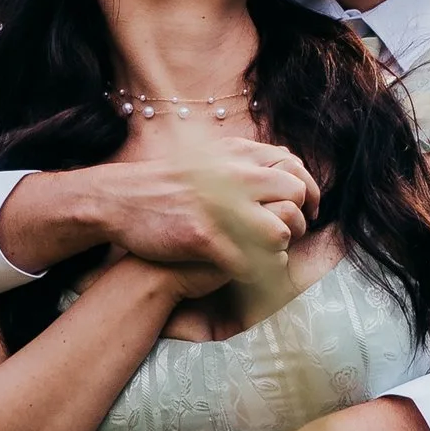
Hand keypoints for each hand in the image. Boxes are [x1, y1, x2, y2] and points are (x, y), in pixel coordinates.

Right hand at [0, 144, 317, 278]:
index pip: (293, 168)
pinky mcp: (205, 238)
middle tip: (291, 236)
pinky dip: (258, 271)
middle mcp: (232, 179)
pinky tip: (250, 273)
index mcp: (234, 158)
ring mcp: (220, 208)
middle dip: (299, 220)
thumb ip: (239, 162)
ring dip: (279, 247)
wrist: (121, 200)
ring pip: (279, 232)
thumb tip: (275, 165)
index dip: (308, 191)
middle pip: (294, 197)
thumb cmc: (165, 185)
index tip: (308, 209)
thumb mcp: (205, 158)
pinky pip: (250, 261)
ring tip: (268, 255)